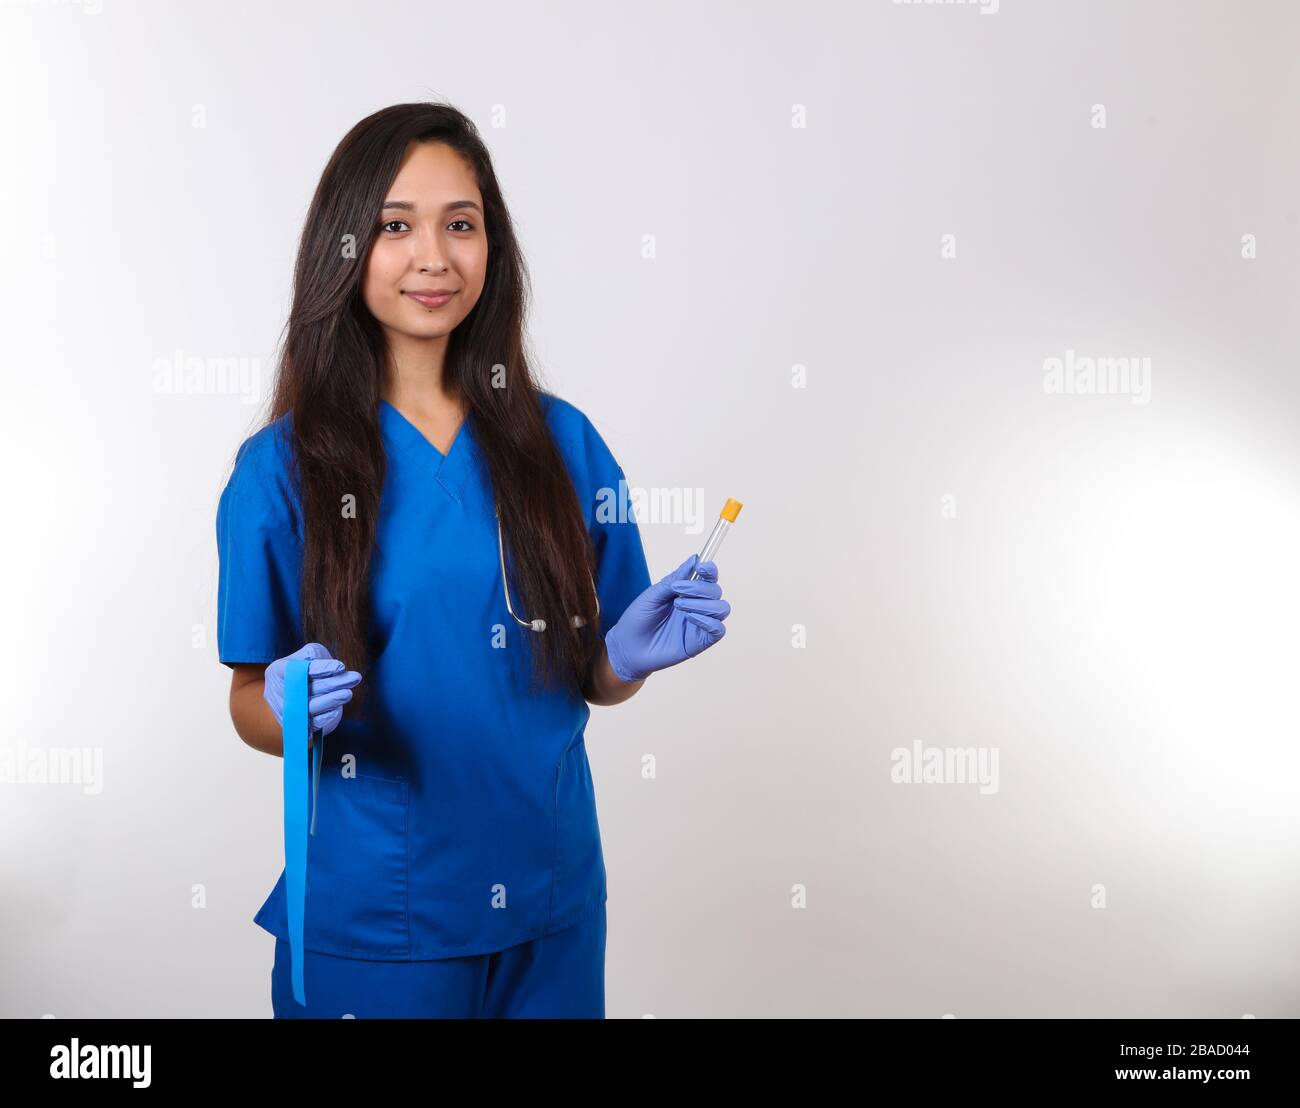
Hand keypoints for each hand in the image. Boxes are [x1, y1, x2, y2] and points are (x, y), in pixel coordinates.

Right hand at [263, 643, 362, 737]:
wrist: (288, 699)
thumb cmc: (300, 672)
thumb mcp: (302, 657)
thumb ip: (312, 654)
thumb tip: (327, 664)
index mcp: (278, 672)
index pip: (297, 669)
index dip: (320, 668)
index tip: (341, 666)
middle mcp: (278, 693)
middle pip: (308, 688)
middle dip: (334, 682)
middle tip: (355, 678)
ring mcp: (287, 711)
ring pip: (310, 707)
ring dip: (332, 700)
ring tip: (348, 693)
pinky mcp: (298, 726)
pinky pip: (313, 723)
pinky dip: (326, 716)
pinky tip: (337, 709)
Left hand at [604, 554, 730, 681]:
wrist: (627, 646)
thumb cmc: (638, 619)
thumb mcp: (653, 594)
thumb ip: (675, 578)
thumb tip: (694, 559)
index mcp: (687, 593)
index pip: (708, 578)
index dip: (709, 570)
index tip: (701, 567)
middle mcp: (697, 607)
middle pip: (716, 591)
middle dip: (699, 588)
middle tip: (677, 591)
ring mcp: (700, 624)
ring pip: (722, 608)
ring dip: (703, 603)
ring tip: (679, 605)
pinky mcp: (700, 642)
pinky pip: (718, 630)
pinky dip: (709, 621)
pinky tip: (690, 618)